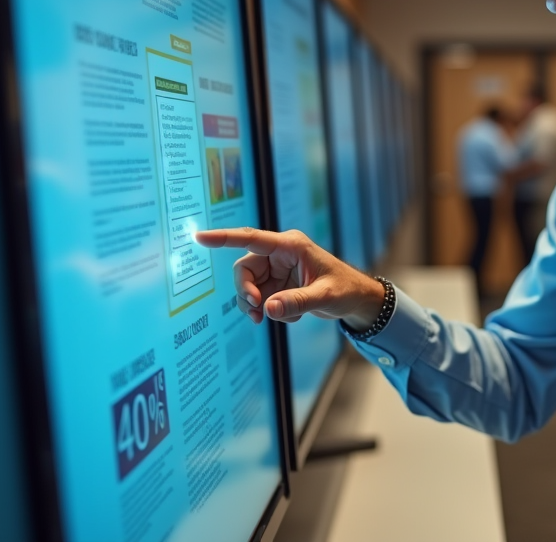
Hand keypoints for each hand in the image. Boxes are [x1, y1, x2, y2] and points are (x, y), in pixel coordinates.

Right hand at [195, 227, 384, 329]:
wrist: (356, 300)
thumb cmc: (345, 289)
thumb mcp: (324, 297)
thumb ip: (296, 302)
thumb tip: (266, 308)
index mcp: (290, 245)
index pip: (250, 238)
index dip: (223, 238)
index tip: (199, 237)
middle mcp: (280, 254)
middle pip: (243, 269)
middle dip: (245, 292)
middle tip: (256, 311)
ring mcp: (277, 270)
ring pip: (248, 286)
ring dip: (254, 305)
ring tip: (270, 318)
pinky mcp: (278, 285)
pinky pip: (260, 299)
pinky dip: (269, 311)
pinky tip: (290, 316)